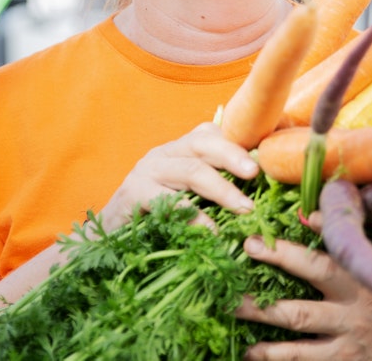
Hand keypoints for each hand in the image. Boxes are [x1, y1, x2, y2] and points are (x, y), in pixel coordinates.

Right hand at [96, 122, 259, 231]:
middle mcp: (163, 154)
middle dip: (233, 156)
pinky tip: (211, 231)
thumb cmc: (154, 219)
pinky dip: (194, 216)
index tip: (266, 157)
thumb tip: (260, 199)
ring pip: (191, 170)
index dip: (239, 143)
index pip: (211, 134)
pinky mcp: (133, 194)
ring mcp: (146, 172)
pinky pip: (169, 201)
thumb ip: (212, 191)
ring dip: (222, 189)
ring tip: (245, 209)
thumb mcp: (185, 198)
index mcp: (178, 151)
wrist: (105, 238)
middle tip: (256, 173)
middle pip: (203, 143)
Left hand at [236, 236, 371, 360]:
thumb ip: (341, 242)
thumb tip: (308, 214)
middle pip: (299, 312)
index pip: (316, 267)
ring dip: (263, 342)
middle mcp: (351, 316)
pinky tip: (252, 355)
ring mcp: (347, 346)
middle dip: (260, 305)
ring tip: (233, 332)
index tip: (251, 243)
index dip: (282, 254)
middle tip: (226, 295)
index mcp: (358, 283)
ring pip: (298, 346)